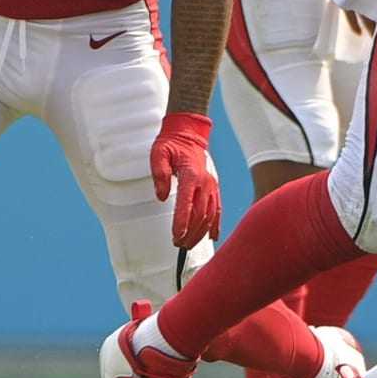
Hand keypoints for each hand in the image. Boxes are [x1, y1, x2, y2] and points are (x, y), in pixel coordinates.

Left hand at [149, 112, 219, 247]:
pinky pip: (218, 209)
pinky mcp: (214, 188)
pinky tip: (212, 237)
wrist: (188, 133)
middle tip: (178, 244)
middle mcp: (205, 182)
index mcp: (191, 175)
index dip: (181, 222)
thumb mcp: (158, 153)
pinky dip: (216, 224)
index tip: (176, 236)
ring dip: (200, 232)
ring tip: (189, 244)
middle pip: (200, 214)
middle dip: (189, 232)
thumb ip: (160, 174)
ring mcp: (212, 186)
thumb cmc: (171, 143)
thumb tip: (162, 196)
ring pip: (210, 215)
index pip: (187, 204)